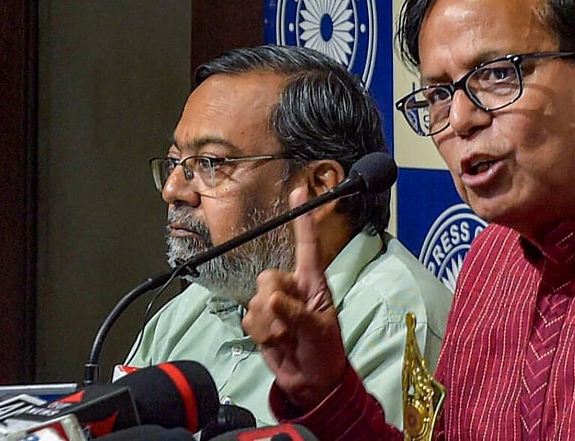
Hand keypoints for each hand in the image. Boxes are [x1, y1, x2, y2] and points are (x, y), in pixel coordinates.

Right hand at [242, 185, 347, 408]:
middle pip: (267, 277)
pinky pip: (248, 318)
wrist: (311, 382)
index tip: (298, 192)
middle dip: (275, 303)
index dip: (301, 220)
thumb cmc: (326, 352)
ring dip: (270, 324)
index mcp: (313, 282)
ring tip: (288, 337)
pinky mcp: (261, 322)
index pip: (306, 245)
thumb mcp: (318, 331)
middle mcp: (292, 288)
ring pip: (256, 300)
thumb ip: (295, 313)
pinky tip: (276, 342)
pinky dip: (261, 333)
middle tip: (291, 324)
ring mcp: (275, 304)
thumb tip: (271, 299)